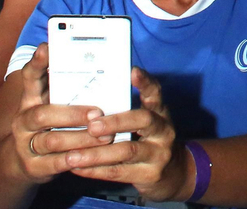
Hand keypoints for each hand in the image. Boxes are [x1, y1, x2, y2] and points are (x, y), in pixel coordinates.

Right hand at [8, 44, 117, 184]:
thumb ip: (68, 91)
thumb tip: (101, 72)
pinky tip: (90, 157)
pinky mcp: (32, 166)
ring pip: (52, 140)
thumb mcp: (52, 104)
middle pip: (42, 114)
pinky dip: (74, 159)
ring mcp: (25, 144)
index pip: (30, 77)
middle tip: (97, 112)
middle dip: (72, 113)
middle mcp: (23, 120)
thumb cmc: (48, 125)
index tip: (47, 47)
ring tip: (105, 136)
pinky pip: (54, 163)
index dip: (37, 63)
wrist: (19, 161)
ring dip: (80, 138)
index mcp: (30, 99)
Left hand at [66, 68, 188, 199]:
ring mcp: (159, 153)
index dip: (145, 82)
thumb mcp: (148, 123)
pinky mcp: (149, 174)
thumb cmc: (150, 140)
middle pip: (143, 120)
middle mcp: (163, 130)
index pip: (155, 93)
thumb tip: (90, 100)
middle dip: (115, 122)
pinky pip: (118, 172)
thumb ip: (128, 112)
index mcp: (160, 112)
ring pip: (126, 151)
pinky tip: (76, 168)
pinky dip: (95, 170)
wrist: (174, 173)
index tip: (132, 71)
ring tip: (71, 156)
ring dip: (96, 154)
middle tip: (92, 126)